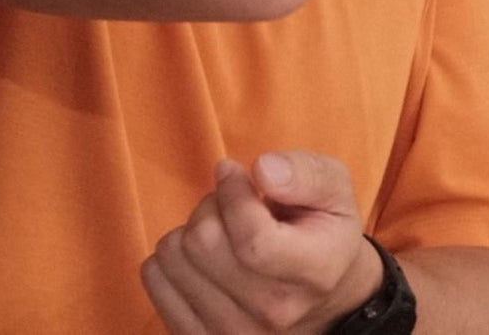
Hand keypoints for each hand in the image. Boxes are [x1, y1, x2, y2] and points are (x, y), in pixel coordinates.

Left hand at [141, 151, 383, 333]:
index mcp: (313, 273)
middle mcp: (274, 314)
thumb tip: (263, 169)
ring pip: (174, 255)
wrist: (326, 296)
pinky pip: (154, 276)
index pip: (252, 239)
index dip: (232, 192)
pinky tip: (204, 257)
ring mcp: (235, 334)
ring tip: (224, 233)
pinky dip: (172, 254)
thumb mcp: (334, 188)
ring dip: (191, 229)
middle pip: (204, 243)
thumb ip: (305, 172)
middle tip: (234, 205)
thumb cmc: (324, 230)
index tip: (233, 172)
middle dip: (212, 205)